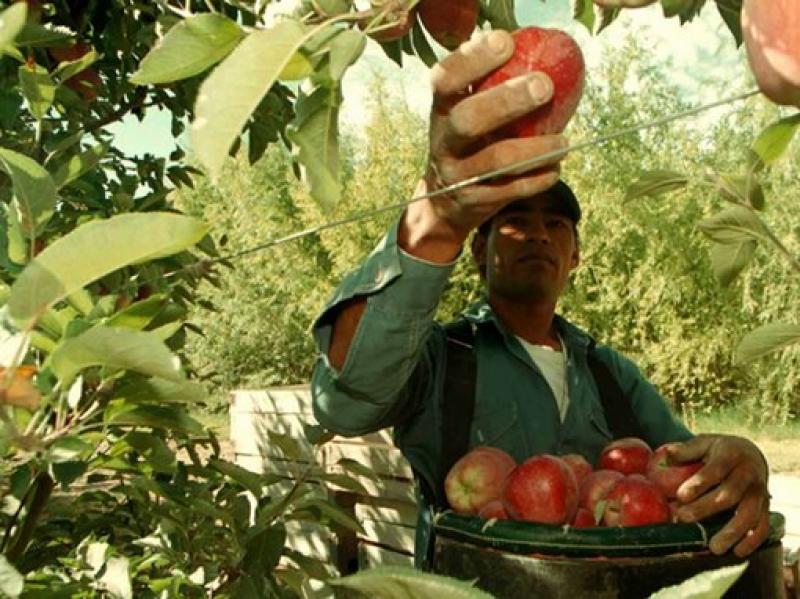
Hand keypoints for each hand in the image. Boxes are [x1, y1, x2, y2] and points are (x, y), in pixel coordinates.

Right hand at [399, 30, 566, 261]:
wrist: (444, 203)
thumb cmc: (468, 144)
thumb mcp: (464, 113)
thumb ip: (489, 87)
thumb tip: (536, 53)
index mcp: (442, 110)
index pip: (446, 79)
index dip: (472, 60)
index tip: (505, 42)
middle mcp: (444, 141)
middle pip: (468, 119)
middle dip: (507, 101)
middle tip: (544, 86)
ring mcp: (457, 174)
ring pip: (496, 160)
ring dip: (536, 149)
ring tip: (564, 143)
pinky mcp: (474, 200)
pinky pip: (511, 190)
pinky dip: (538, 178)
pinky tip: (554, 169)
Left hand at [667, 434, 769, 556]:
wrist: (751, 454)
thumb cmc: (719, 451)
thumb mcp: (704, 443)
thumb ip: (687, 450)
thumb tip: (667, 453)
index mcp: (730, 455)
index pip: (715, 470)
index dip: (699, 484)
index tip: (680, 496)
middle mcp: (748, 474)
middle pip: (729, 495)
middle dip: (706, 508)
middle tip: (683, 518)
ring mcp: (759, 492)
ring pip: (749, 514)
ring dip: (731, 532)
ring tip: (714, 547)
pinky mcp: (765, 507)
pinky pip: (763, 526)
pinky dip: (752, 540)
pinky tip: (737, 551)